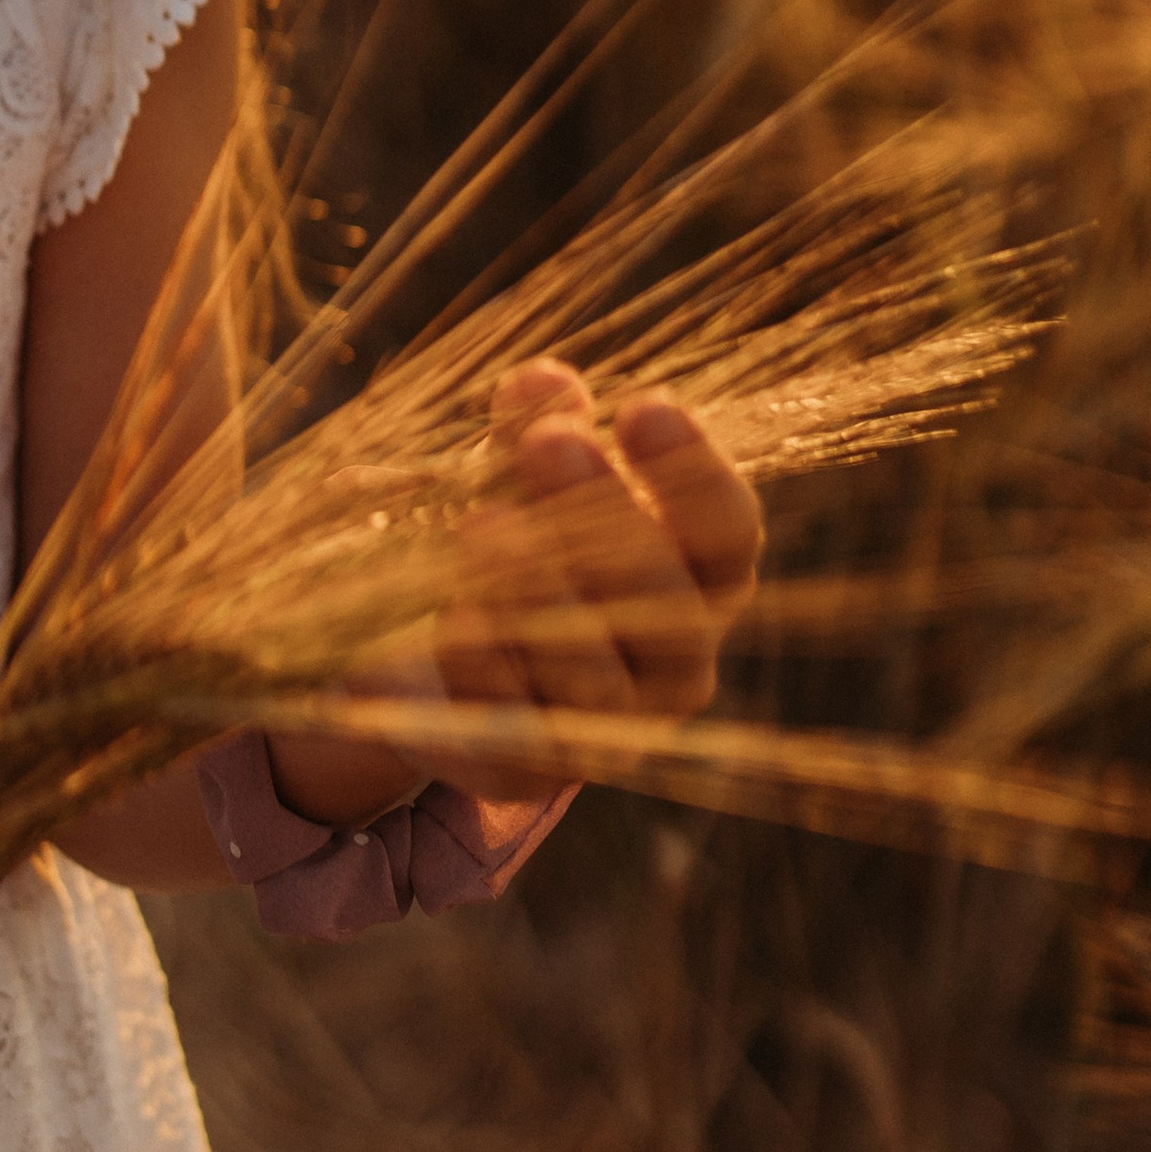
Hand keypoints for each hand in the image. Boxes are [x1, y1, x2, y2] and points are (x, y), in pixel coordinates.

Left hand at [427, 358, 763, 758]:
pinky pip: (518, 726)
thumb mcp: (513, 478)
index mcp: (695, 582)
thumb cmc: (505, 547)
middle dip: (609, 514)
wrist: (422, 665)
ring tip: (483, 522)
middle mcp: (674, 664)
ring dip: (544, 592)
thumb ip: (531, 430)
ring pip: (600, 675)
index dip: (695, 474)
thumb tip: (542, 381)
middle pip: (668, 599)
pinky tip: (455, 617)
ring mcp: (609, 728)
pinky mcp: (528, 770)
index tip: (642, 406)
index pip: (728, 534)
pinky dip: (488, 667)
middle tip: (548, 441)